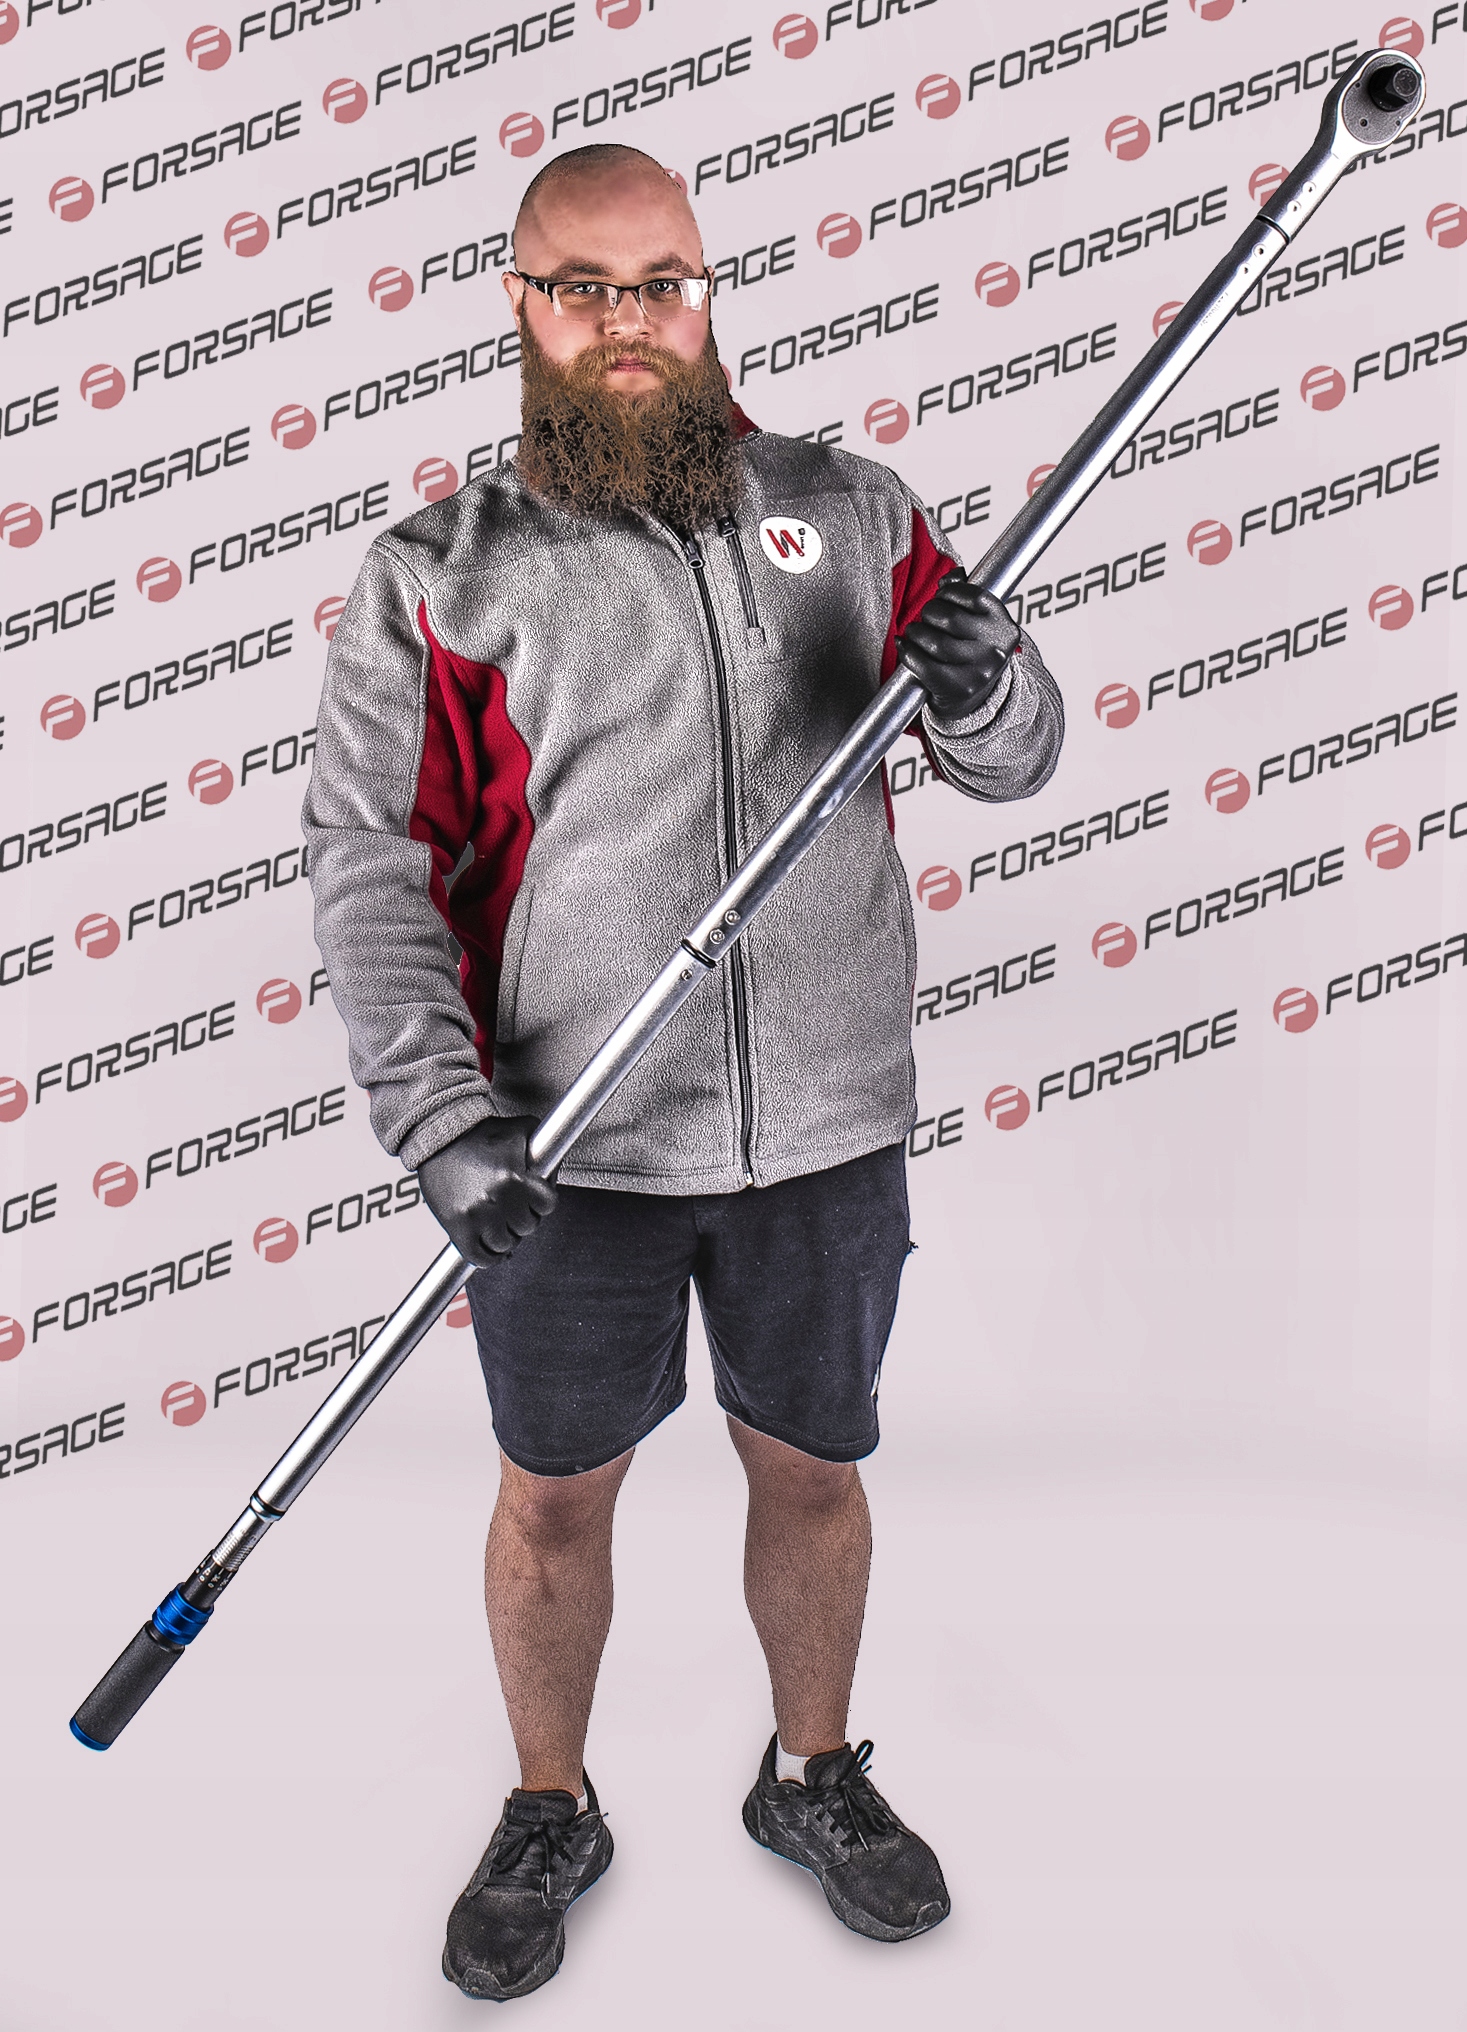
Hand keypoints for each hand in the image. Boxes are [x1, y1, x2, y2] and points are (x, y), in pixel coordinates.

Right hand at [417, 1116, 557, 1266]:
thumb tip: (555, 1174)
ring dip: (506, 1237)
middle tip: (512, 1209)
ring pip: (506, 1244)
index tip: (532, 1200)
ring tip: (500, 1225)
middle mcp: (498, 1197)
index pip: (547, 1205)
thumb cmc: (478, 1134)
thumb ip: (547, 1148)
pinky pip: (480, 1257)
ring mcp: (476, 1214)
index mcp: (516, 1176)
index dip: (540, 1202)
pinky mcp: (457, 1226)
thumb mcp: (521, 1130)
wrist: (437, 1137)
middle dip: (522, 1217)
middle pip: (527, 1226)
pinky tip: (491, 1251)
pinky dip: (488, 1258)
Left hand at [900, 578, 1019, 720]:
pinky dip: (907, 652)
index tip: (941, 596)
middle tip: (926, 617)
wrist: (976, 700)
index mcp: (1004, 627)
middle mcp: (994, 650)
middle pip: (950, 618)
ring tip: (914, 632)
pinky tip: (904, 646)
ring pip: (934, 641)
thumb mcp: (979, 623)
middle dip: (930, 612)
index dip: (950, 592)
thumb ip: (966, 594)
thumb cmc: (973, 653)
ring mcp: (977, 672)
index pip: (975, 596)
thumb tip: (950, 579)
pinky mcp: (957, 689)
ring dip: (916, 632)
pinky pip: (923, 664)